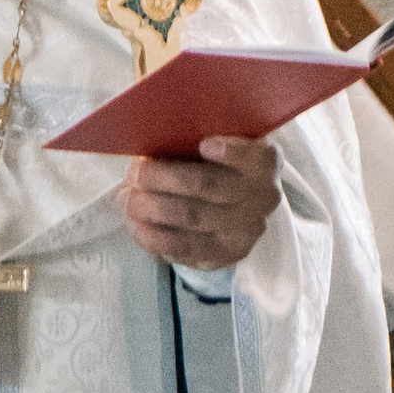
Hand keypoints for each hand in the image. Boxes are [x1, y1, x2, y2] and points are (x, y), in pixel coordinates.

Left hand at [116, 136, 279, 275]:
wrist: (232, 205)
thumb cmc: (213, 165)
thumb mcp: (212, 142)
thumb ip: (192, 138)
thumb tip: (149, 141)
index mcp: (264, 161)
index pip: (255, 156)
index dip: (230, 152)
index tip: (203, 145)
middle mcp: (264, 196)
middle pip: (208, 184)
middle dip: (164, 178)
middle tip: (137, 173)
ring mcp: (248, 229)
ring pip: (193, 217)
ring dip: (153, 207)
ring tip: (129, 200)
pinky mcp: (227, 254)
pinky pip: (186, 248)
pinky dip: (155, 236)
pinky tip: (136, 226)